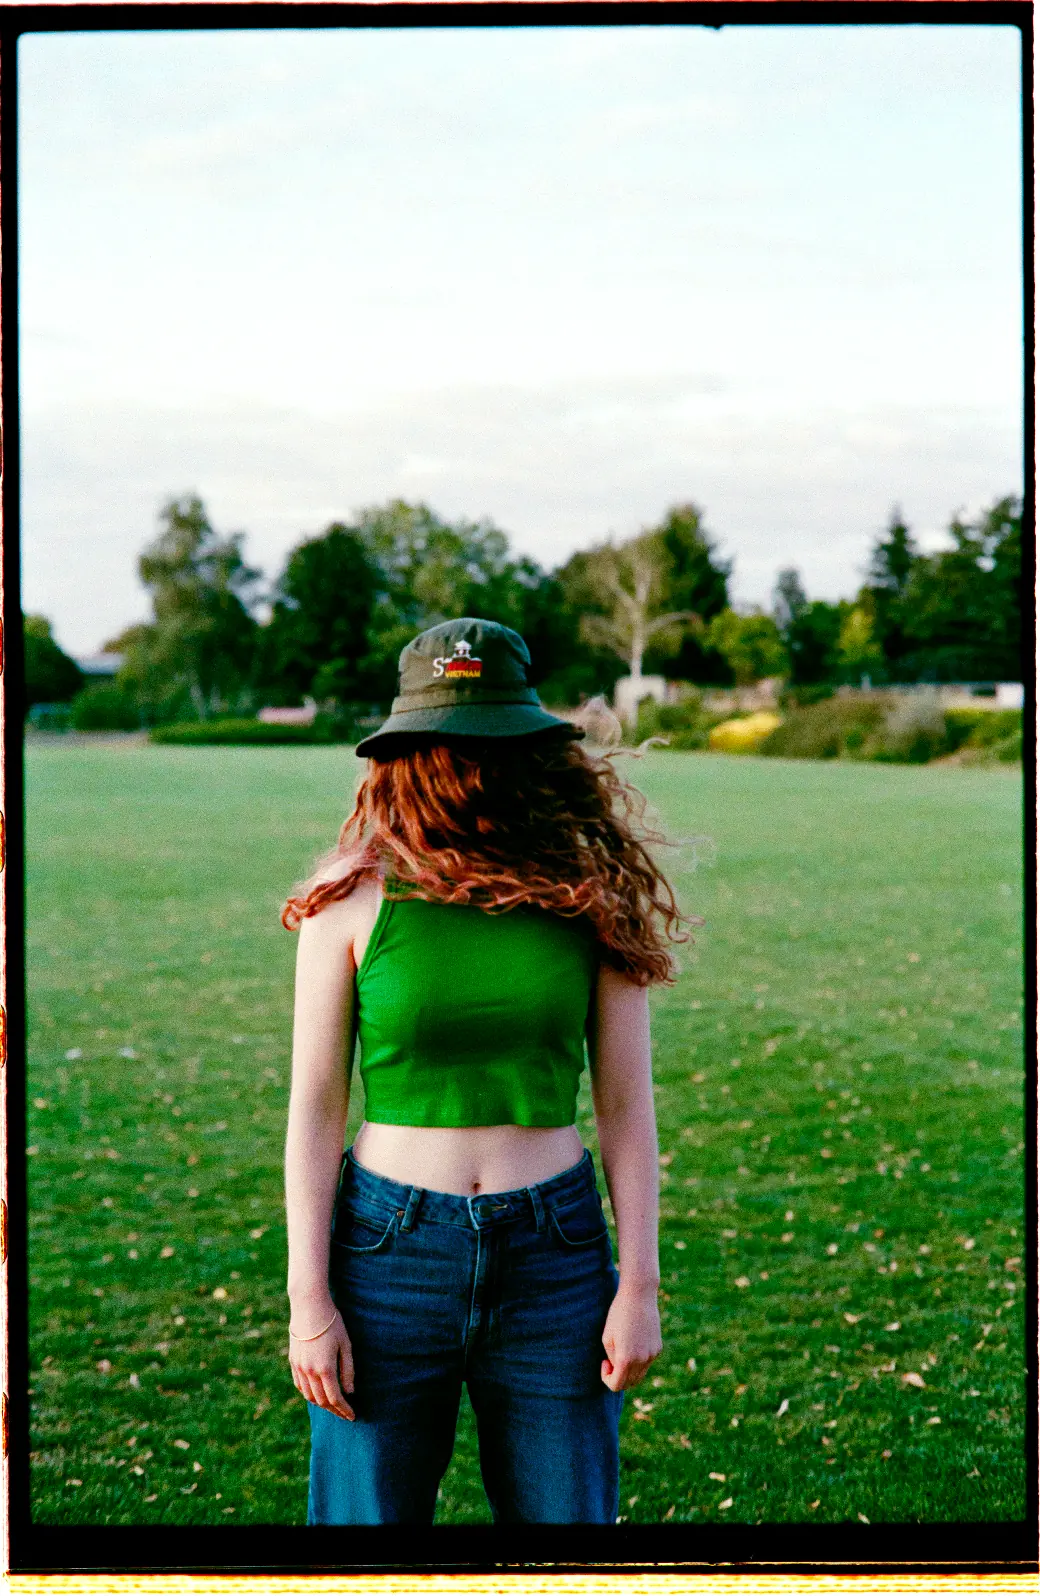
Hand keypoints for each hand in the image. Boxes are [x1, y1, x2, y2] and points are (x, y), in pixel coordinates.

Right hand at [288, 1299, 355, 1419]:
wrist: (309, 1306)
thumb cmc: (332, 1323)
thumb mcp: (346, 1345)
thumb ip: (348, 1370)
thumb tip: (350, 1392)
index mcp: (325, 1368)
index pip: (335, 1398)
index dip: (344, 1409)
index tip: (353, 1416)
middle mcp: (309, 1371)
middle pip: (321, 1401)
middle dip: (334, 1410)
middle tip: (345, 1414)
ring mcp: (299, 1367)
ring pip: (309, 1395)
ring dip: (321, 1404)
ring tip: (333, 1405)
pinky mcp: (293, 1361)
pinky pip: (300, 1385)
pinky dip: (309, 1393)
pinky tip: (317, 1393)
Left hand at [601, 1286, 661, 1392]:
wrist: (639, 1295)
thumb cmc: (618, 1315)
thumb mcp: (607, 1338)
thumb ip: (612, 1360)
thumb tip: (618, 1371)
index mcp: (626, 1359)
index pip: (616, 1385)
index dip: (606, 1378)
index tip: (604, 1362)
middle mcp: (642, 1360)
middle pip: (629, 1384)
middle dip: (618, 1377)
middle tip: (610, 1360)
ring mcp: (652, 1355)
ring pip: (639, 1376)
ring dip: (628, 1371)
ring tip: (621, 1352)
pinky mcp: (657, 1348)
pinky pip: (646, 1363)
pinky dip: (638, 1362)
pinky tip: (632, 1343)